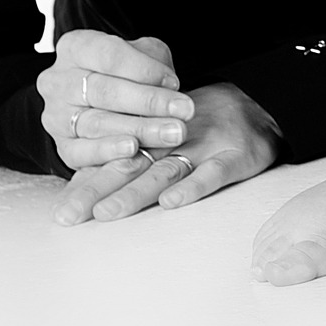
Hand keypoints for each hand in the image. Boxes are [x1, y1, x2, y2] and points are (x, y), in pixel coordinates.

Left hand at [54, 82, 280, 225]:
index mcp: (155, 136)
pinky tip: (173, 202)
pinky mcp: (237, 155)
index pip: (115, 161)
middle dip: (98, 192)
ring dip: (137, 193)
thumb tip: (81, 190)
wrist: (264, 109)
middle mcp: (175, 140)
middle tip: (70, 217)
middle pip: (131, 167)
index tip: (61, 213)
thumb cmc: (208, 129)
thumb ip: (132, 162)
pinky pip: (214, 173)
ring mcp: (206, 147)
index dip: (86, 184)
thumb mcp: (169, 138)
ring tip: (108, 213)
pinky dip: (193, 187)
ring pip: (166, 171)